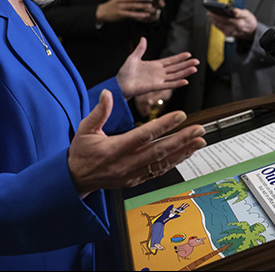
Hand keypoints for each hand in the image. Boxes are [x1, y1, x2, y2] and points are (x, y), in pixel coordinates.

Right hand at [68, 90, 205, 197]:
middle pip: (159, 151)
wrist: (75, 179)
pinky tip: (186, 154)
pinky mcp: (136, 180)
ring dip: (183, 152)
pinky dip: (175, 162)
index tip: (180, 115)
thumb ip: (99, 112)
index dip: (164, 125)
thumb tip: (108, 94)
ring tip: (199, 141)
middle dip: (182, 139)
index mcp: (114, 149)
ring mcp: (133, 174)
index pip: (144, 135)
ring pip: (163, 163)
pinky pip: (159, 171)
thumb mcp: (85, 129)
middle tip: (199, 129)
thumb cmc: (81, 152)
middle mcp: (126, 163)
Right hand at [96, 0, 159, 22]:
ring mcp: (120, 7)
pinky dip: (138, 14)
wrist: (102, 12)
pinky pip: (131, 14)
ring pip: (133, 6)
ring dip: (142, 6)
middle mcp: (121, 0)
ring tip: (150, 6)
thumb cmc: (112, 5)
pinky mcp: (120, 14)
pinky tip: (144, 15)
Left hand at [116, 37, 198, 98]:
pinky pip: (168, 85)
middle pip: (176, 68)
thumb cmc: (125, 73)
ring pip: (175, 76)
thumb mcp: (133, 57)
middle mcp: (158, 73)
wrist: (119, 84)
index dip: (179, 58)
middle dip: (186, 64)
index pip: (170, 61)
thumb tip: (143, 38)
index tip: (188, 54)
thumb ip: (140, 49)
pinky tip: (185, 81)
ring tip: (194, 69)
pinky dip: (177, 83)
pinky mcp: (155, 87)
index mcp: (154, 66)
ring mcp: (158, 80)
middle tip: (197, 61)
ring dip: (184, 72)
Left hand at [206, 8, 257, 40]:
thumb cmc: (248, 20)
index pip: (226, 19)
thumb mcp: (247, 14)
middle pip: (221, 23)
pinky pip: (219, 28)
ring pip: (219, 25)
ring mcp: (230, 33)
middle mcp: (233, 30)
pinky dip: (215, 23)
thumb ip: (240, 12)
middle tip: (209, 12)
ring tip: (209, 14)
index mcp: (239, 24)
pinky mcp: (228, 34)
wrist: (250, 30)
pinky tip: (212, 19)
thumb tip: (234, 11)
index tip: (213, 11)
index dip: (218, 16)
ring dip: (213, 20)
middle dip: (214, 17)